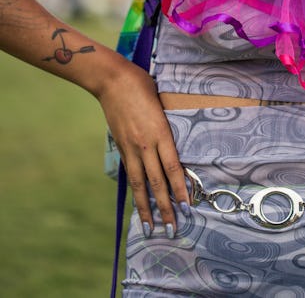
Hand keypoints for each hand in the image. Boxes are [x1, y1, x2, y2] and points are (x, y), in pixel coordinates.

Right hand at [97, 61, 189, 237]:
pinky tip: (140, 203)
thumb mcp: (162, 103)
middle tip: (173, 228)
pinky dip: (136, 191)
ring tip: (152, 227)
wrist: (112, 80)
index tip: (187, 207)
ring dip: (148, 208)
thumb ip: (168, 125)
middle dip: (166, 207)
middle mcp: (145, 144)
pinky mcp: (121, 147)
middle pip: (157, 182)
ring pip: (141, 184)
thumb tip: (177, 141)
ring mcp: (131, 148)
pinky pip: (131, 174)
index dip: (180, 189)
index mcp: (160, 132)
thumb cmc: (141, 85)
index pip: (172, 167)